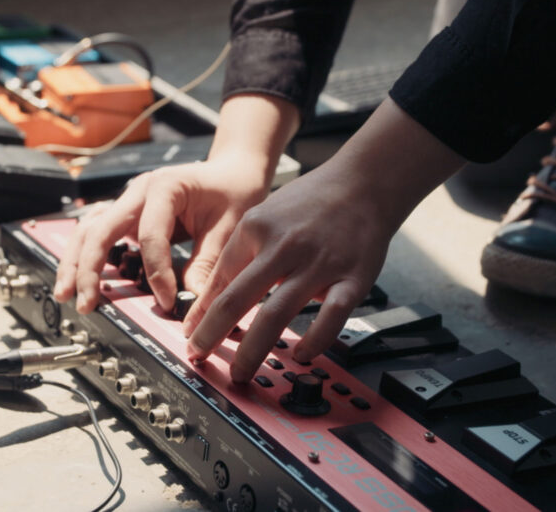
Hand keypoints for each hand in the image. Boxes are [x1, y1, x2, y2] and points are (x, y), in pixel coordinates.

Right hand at [52, 158, 268, 312]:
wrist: (231, 173)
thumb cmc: (232, 193)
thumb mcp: (229, 228)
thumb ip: (209, 264)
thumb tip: (194, 303)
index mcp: (164, 187)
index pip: (150, 235)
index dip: (157, 273)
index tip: (169, 301)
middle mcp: (138, 191)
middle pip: (100, 229)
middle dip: (88, 268)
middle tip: (84, 303)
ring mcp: (128, 202)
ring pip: (88, 230)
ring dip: (75, 262)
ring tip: (67, 295)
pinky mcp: (126, 215)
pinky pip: (97, 233)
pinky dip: (85, 255)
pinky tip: (78, 279)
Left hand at [183, 98, 465, 381]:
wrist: (365, 182)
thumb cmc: (311, 202)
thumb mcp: (264, 217)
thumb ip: (238, 255)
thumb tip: (211, 299)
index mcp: (256, 228)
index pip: (219, 280)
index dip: (200, 314)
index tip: (190, 336)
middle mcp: (283, 246)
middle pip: (237, 300)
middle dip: (211, 335)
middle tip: (199, 357)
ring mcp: (318, 264)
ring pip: (275, 315)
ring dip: (252, 351)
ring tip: (240, 372)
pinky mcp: (351, 279)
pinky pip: (330, 318)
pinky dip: (313, 341)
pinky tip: (301, 355)